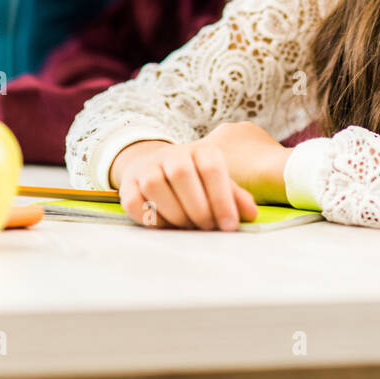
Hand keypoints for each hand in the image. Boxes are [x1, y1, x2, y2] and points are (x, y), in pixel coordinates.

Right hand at [110, 124, 289, 229]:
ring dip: (176, 213)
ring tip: (189, 227)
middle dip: (198, 207)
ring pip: (156, 185)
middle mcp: (172, 154)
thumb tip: (251, 214)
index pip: (211, 168)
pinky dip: (152, 218)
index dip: (222, 198)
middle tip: (208, 228)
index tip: (230, 226)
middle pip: (182, 174)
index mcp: (200, 150)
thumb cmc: (196, 181)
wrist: (155, 168)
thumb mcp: (218, 184)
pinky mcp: (128, 186)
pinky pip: (136, 202)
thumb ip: (235, 197)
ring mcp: (147, 168)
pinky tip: (168, 226)